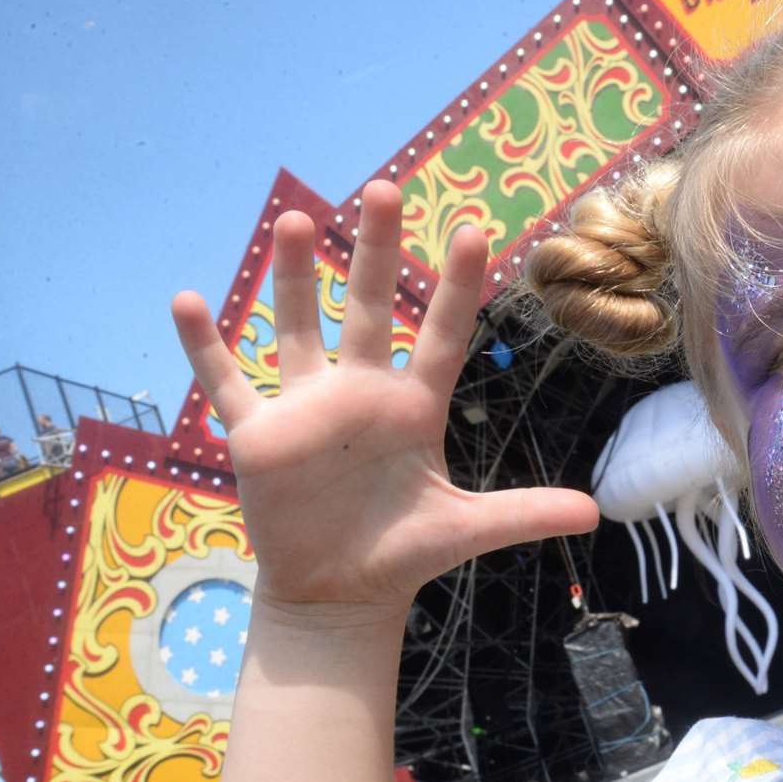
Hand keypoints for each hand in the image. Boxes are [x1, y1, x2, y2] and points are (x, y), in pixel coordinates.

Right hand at [171, 182, 599, 622]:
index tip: (476, 233)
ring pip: (298, 328)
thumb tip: (594, 514)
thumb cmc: (402, 551)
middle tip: (385, 189)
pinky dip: (205, 345)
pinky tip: (188, 299)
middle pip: (372, 308)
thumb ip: (524, 513)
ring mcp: (307, 408)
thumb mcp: (465, 531)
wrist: (338, 592)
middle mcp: (362, 392)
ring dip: (296, 277)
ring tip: (298, 220)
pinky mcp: (259, 435)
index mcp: (415, 407)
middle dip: (378, 252)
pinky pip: (227, 382)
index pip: (444, 335)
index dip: (459, 288)